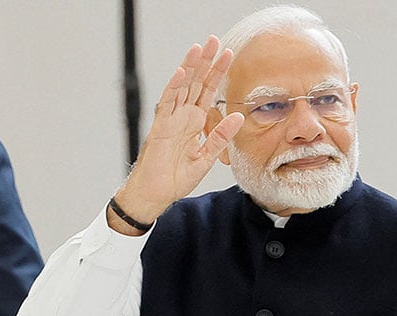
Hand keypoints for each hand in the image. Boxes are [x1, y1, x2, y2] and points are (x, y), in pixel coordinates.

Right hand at [111, 35, 243, 233]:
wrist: (157, 194)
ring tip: (200, 47)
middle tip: (215, 40)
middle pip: (196, 83)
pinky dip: (174, 87)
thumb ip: (221, 136)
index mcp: (195, 122)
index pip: (208, 91)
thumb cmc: (177, 177)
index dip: (218, 73)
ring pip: (182, 87)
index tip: (228, 54)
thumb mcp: (207, 156)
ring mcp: (170, 119)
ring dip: (191, 67)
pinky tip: (181, 72)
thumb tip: (239, 117)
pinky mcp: (160, 127)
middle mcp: (183, 116)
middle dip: (206, 62)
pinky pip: (167, 103)